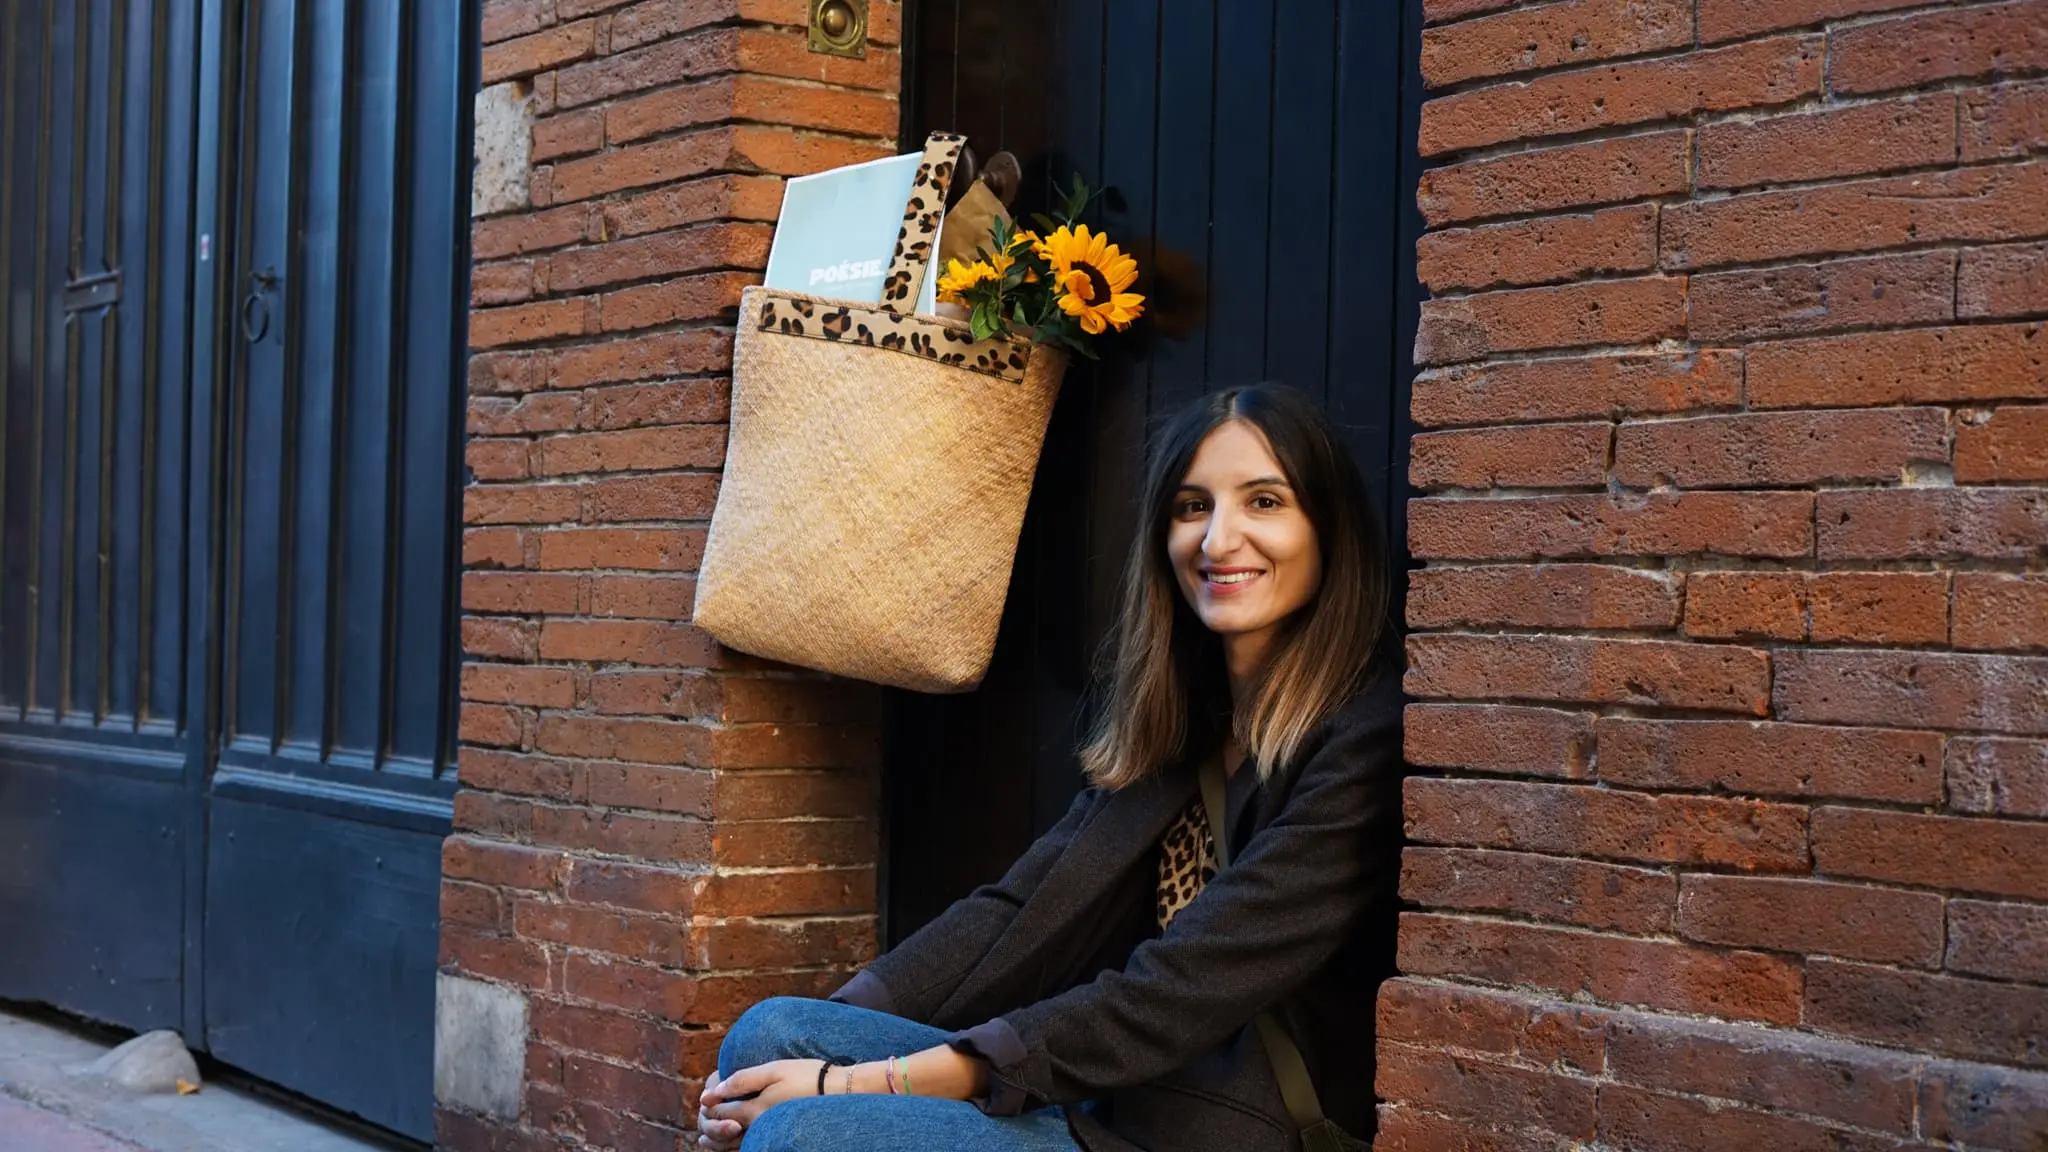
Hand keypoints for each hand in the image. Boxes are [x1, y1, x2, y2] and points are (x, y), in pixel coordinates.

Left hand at [699, 1059, 827, 1144]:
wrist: (840, 1092)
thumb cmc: (808, 1076)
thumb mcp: (774, 1070)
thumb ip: (742, 1080)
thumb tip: (712, 1091)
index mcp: (755, 1110)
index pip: (720, 1112)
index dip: (709, 1105)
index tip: (703, 1097)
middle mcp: (759, 1128)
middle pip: (723, 1133)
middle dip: (709, 1125)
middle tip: (702, 1117)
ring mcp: (769, 1134)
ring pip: (735, 1144)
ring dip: (718, 1141)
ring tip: (705, 1141)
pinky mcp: (777, 1136)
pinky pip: (751, 1146)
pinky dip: (735, 1145)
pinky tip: (734, 1140)